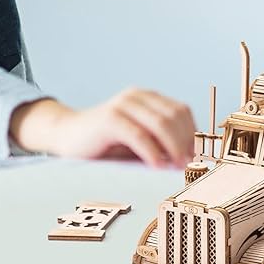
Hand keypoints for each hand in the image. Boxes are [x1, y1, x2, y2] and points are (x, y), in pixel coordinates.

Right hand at [10, 90, 196, 167]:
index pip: (181, 111)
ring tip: (177, 167)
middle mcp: (137, 96)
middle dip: (186, 142)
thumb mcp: (138, 139)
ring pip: (160, 124)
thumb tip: (190, 158)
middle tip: (189, 165)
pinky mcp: (109, 118)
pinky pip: (139, 135)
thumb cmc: (106, 143)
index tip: (196, 157)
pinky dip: (152, 152)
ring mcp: (122, 105)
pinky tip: (157, 165)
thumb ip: (160, 142)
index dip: (193, 134)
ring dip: (174, 148)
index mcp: (147, 98)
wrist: (66, 136)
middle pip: (174, 116)